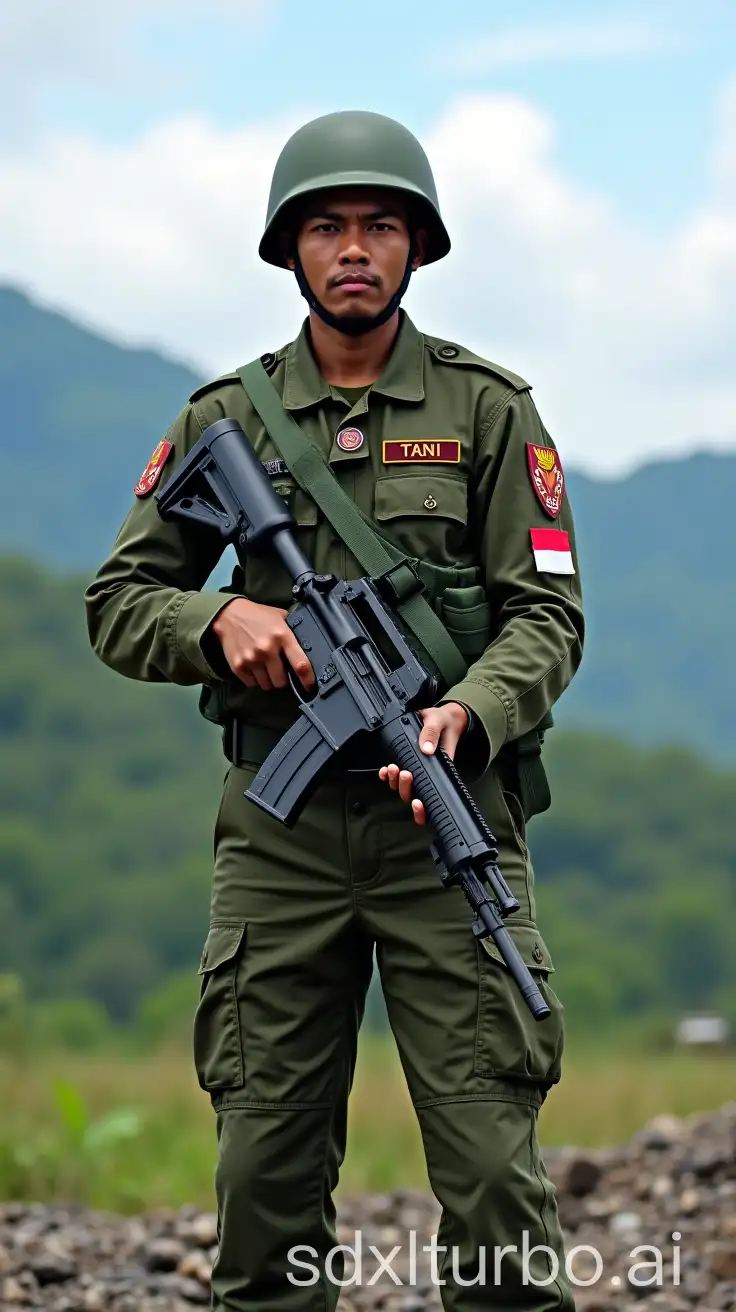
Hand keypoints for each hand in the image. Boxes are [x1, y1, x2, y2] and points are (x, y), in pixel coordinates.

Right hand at [210, 598, 315, 691]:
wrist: (228, 615)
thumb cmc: (258, 616)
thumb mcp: (280, 617)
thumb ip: (292, 631)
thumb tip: (307, 648)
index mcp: (282, 636)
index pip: (300, 664)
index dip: (307, 679)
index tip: (310, 686)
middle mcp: (267, 650)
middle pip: (281, 681)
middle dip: (282, 678)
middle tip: (279, 670)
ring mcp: (251, 659)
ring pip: (266, 685)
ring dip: (268, 680)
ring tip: (265, 668)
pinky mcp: (238, 666)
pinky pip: (252, 684)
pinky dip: (254, 679)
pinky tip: (254, 667)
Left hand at [378, 702, 468, 825]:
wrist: (440, 716)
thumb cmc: (444, 722)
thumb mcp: (439, 721)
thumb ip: (432, 733)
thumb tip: (426, 749)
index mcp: (439, 769)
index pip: (432, 796)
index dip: (423, 808)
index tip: (417, 802)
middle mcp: (427, 773)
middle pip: (413, 793)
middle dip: (406, 788)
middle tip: (406, 773)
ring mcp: (415, 769)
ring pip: (402, 787)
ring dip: (395, 782)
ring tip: (393, 768)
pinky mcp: (405, 761)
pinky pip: (394, 775)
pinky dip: (387, 775)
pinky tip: (385, 771)